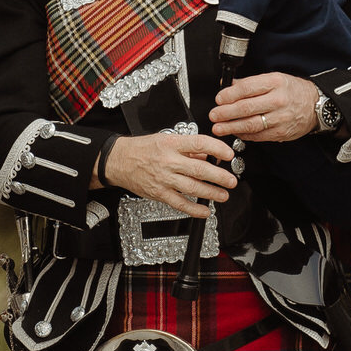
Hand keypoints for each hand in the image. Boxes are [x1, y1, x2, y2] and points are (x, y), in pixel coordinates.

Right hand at [102, 130, 237, 218]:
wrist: (119, 161)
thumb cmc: (142, 149)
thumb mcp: (166, 139)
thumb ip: (188, 148)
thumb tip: (208, 155)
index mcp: (171, 144)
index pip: (199, 144)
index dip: (217, 149)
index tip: (228, 154)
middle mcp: (168, 161)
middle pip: (199, 169)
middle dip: (219, 176)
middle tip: (231, 180)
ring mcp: (164, 179)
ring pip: (192, 187)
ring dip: (211, 193)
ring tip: (223, 195)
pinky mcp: (159, 193)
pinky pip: (180, 203)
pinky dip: (194, 209)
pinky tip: (205, 210)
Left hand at [211, 72, 319, 142]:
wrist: (316, 105)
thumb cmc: (293, 91)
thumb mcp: (274, 79)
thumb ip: (250, 83)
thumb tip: (227, 86)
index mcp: (275, 82)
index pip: (247, 88)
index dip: (229, 95)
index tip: (219, 99)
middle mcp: (278, 100)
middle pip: (246, 108)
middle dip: (226, 113)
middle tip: (214, 115)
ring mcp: (280, 118)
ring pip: (251, 124)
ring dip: (231, 127)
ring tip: (219, 128)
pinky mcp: (280, 132)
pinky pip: (258, 135)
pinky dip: (244, 135)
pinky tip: (235, 132)